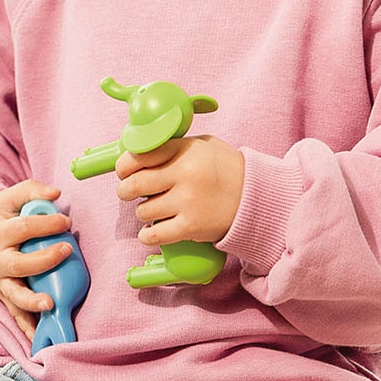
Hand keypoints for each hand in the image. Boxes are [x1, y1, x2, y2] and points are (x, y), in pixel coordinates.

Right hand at [0, 180, 72, 341]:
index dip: (46, 224)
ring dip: (31, 303)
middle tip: (66, 249)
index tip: (66, 221)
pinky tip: (37, 339)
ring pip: (14, 295)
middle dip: (44, 260)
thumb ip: (30, 190)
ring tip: (49, 305)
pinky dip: (25, 327)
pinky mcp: (2, 294)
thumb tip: (56, 194)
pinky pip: (13, 313)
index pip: (24, 228)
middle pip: (19, 264)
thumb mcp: (6, 198)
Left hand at [114, 135, 244, 247]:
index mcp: (186, 150)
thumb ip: (173, 147)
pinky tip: (151, 231)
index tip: (124, 172)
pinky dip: (147, 235)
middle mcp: (186, 174)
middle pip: (134, 185)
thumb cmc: (226, 170)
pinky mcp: (191, 227)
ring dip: (143, 212)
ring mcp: (188, 202)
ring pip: (142, 210)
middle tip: (128, 192)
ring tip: (155, 209)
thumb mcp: (203, 145)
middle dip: (125, 190)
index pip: (139, 155)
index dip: (124, 166)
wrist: (256, 197)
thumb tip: (137, 154)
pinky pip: (153, 235)